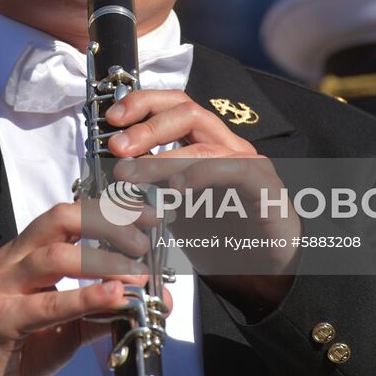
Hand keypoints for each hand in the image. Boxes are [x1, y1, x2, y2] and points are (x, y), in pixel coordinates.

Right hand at [0, 200, 168, 375]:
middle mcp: (13, 260)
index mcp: (28, 252)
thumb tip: (154, 300)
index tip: (148, 216)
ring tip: (135, 274)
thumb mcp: (70, 324)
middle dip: (107, 224)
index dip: (110, 209)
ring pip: (56, 256)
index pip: (70, 213)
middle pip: (61, 219)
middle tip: (142, 242)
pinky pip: (47, 304)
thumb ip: (108, 308)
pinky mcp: (1, 318)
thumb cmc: (19, 347)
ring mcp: (3, 286)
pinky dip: (84, 297)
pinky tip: (112, 295)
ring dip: (103, 262)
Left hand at [105, 90, 297, 316]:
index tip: (111, 119)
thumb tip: (111, 171)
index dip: (142, 104)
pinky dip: (200, 176)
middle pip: (188, 112)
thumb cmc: (219, 234)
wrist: (263, 271)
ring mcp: (247, 161)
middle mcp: (226, 144)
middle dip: (147, 126)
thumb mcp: (173, 206)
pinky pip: (233, 169)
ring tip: (131, 175)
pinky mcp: (264, 184)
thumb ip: (148, 185)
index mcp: (203, 141)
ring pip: (203, 145)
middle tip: (117, 148)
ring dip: (162, 159)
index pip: (173, 105)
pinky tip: (175, 190)